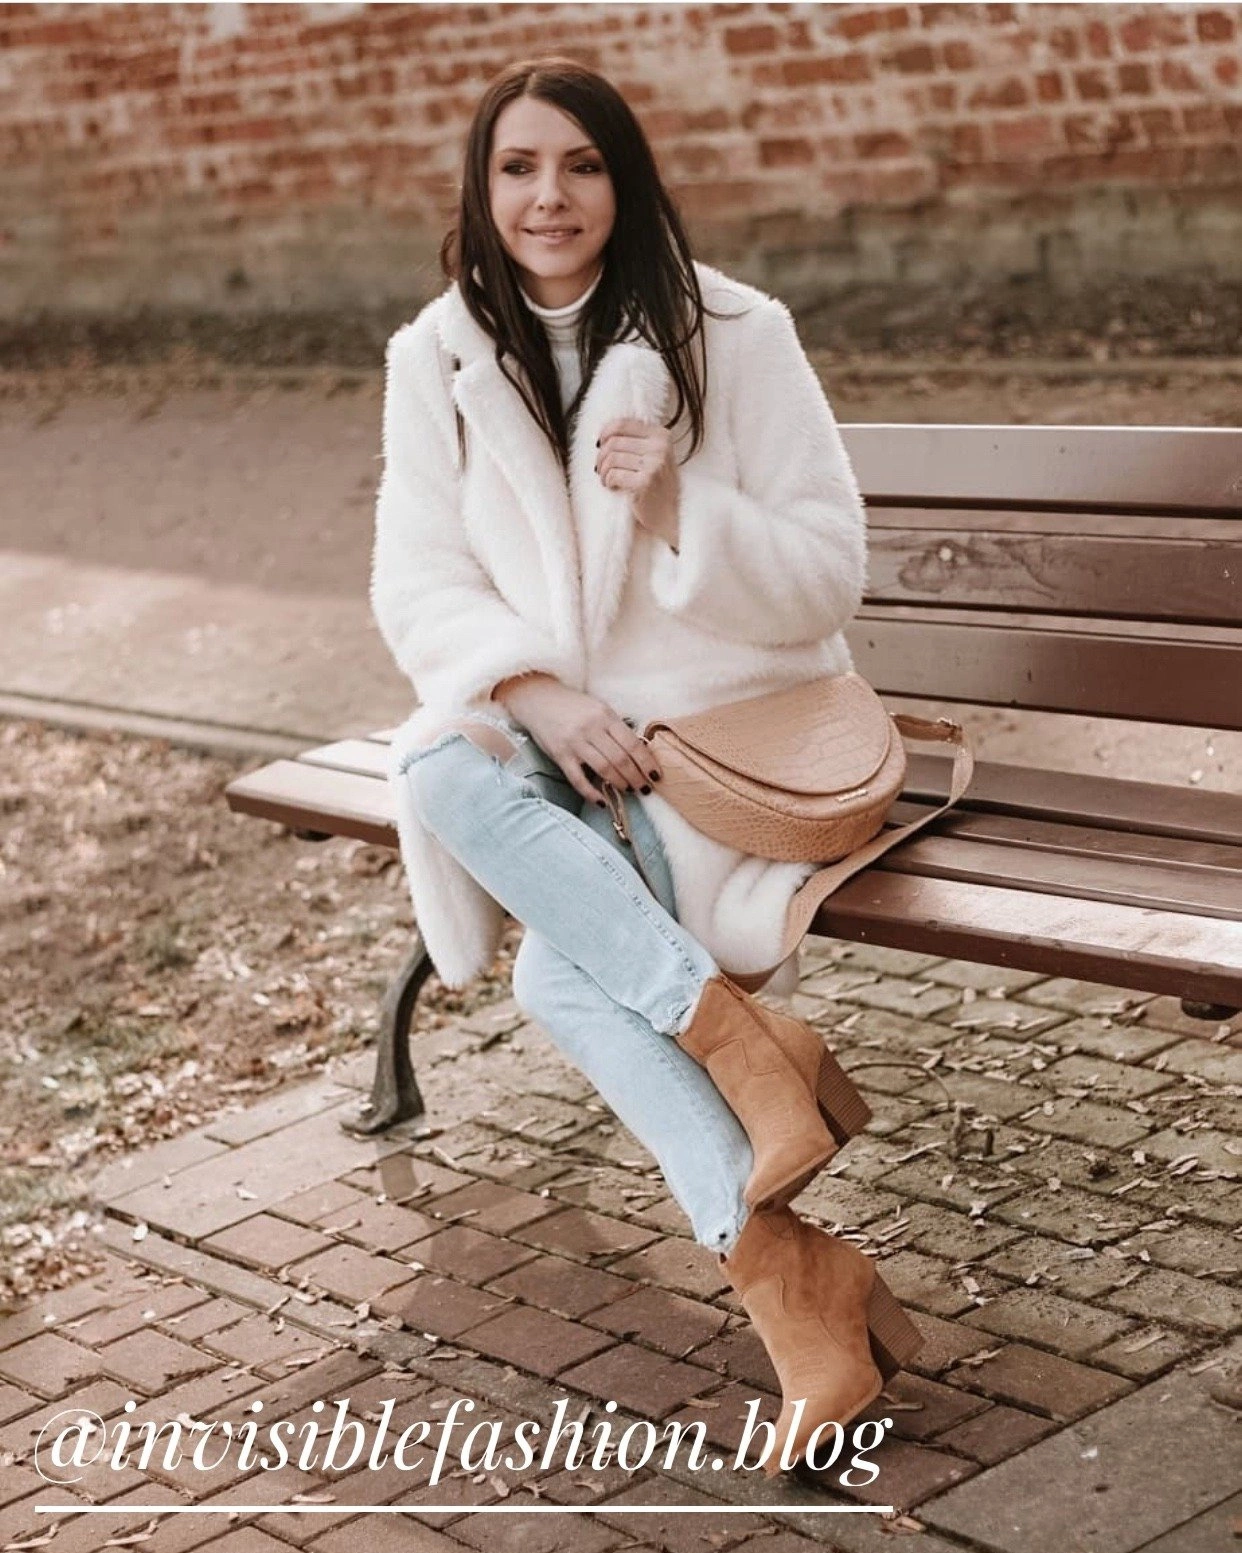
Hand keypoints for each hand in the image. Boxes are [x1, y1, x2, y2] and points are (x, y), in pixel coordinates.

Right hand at [493, 674, 660, 806]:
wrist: (538, 699)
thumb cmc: (573, 706)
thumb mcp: (598, 708)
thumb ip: (616, 728)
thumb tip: (639, 751)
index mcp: (605, 716)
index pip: (632, 743)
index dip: (647, 762)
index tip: (656, 775)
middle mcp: (591, 728)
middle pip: (621, 759)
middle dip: (636, 777)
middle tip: (644, 788)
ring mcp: (574, 742)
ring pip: (603, 769)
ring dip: (619, 783)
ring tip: (628, 791)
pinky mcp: (559, 755)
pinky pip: (578, 779)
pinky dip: (591, 792)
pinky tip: (601, 801)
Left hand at [595, 416, 680, 551]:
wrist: (672, 515)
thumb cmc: (658, 486)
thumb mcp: (655, 456)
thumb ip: (637, 441)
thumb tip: (605, 435)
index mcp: (661, 436)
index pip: (622, 424)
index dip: (605, 434)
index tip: (600, 445)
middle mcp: (660, 447)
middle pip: (613, 442)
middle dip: (601, 457)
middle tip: (600, 469)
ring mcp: (654, 465)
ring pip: (611, 458)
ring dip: (602, 471)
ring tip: (606, 480)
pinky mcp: (645, 482)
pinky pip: (613, 475)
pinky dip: (608, 482)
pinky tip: (612, 487)